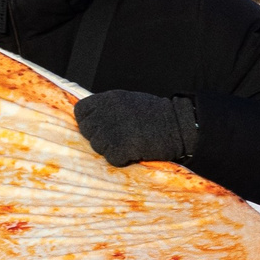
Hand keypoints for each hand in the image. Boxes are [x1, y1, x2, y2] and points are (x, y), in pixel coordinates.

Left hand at [74, 90, 195, 165]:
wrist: (178, 124)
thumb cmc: (156, 115)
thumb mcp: (128, 102)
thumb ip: (108, 109)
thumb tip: (94, 121)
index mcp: (108, 99)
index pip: (80, 112)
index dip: (88, 122)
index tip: (100, 128)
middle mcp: (107, 113)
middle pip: (87, 132)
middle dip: (100, 138)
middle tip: (118, 139)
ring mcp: (113, 130)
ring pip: (98, 147)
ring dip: (111, 150)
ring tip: (129, 144)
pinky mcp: (122, 147)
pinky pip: (112, 159)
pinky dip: (122, 160)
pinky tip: (134, 153)